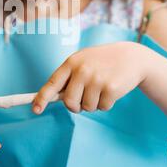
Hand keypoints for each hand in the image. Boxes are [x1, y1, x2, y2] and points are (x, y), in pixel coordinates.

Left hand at [33, 42, 149, 114]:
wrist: (131, 57)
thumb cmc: (101, 62)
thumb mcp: (83, 62)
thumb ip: (69, 77)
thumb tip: (53, 98)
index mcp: (71, 63)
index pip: (52, 83)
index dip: (42, 98)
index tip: (36, 110)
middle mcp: (82, 70)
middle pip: (69, 102)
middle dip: (76, 106)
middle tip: (84, 99)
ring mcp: (97, 79)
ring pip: (87, 107)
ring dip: (93, 103)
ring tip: (101, 88)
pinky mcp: (111, 88)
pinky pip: (102, 108)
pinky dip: (106, 104)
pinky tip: (111, 90)